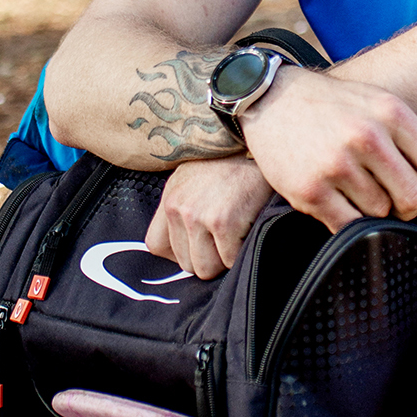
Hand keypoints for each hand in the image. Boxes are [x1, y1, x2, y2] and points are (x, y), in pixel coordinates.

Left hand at [147, 154, 272, 277]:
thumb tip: (182, 251)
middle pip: (186, 264)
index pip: (156, 246)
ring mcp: (199, 215)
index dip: (179, 253)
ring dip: (224, 259)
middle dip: (208, 258)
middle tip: (224, 237)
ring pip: (206, 269)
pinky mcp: (224, 222)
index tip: (197, 248)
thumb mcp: (194, 180)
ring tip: (236, 234)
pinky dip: (241, 254)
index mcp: (169, 198)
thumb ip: (182, 209)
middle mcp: (178, 207)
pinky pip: (229, 261)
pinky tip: (247, 229)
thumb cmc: (232, 168)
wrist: (261, 148)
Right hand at [241, 68, 416, 232]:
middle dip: (409, 207)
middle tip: (395, 201)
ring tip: (358, 190)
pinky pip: (348, 226)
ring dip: (375, 211)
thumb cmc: (336, 107)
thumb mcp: (384, 111)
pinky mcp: (310, 190)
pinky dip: (350, 222)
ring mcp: (336, 164)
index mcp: (392, 113)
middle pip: (414, 198)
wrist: (272, 99)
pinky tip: (341, 201)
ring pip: (381, 213)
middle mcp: (366, 136)